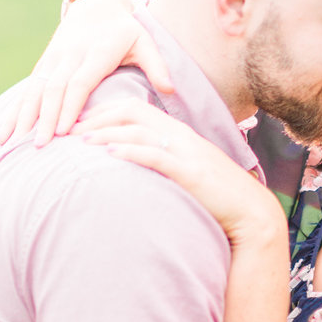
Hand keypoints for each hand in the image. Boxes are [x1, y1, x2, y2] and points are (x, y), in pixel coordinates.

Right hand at [0, 0, 173, 146]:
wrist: (97, 7)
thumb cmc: (127, 31)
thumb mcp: (145, 41)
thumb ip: (157, 65)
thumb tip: (172, 89)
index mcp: (95, 52)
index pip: (79, 82)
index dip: (70, 106)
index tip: (64, 131)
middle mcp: (69, 55)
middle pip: (53, 89)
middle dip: (44, 118)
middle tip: (39, 145)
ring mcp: (53, 60)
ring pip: (33, 90)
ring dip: (21, 117)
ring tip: (10, 143)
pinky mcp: (43, 65)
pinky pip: (26, 91)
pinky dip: (14, 113)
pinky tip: (3, 135)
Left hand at [80, 99, 286, 243]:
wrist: (251, 212)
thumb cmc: (217, 197)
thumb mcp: (187, 173)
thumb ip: (164, 163)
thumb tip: (138, 165)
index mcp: (178, 134)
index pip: (135, 109)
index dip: (104, 112)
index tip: (80, 123)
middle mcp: (180, 136)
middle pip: (132, 112)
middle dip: (97, 118)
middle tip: (70, 129)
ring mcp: (186, 152)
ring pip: (139, 131)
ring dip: (107, 133)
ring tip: (81, 141)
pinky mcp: (190, 172)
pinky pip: (156, 155)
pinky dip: (131, 152)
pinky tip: (110, 155)